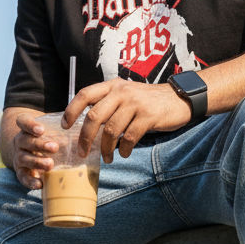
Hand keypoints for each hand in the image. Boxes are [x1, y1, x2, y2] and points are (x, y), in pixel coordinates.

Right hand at [10, 113, 58, 189]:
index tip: (42, 130)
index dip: (30, 125)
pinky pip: (22, 177)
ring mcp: (19, 157)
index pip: (23, 121)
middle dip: (39, 145)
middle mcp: (20, 141)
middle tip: (55, 147)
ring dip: (37, 162)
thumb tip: (89, 132)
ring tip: (51, 164)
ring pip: (23, 158)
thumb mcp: (54, 131)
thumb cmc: (48, 139)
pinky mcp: (21, 172)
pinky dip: (30, 181)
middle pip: (24, 140)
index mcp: (27, 128)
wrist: (32, 153)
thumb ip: (65, 129)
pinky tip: (40, 184)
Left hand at [63, 79, 192, 161]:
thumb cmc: (148, 101)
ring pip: (111, 130)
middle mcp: (121, 92)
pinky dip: (124, 149)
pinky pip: (129, 137)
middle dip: (85, 138)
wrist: (178, 99)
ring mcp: (135, 103)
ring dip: (105, 149)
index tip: (65, 126)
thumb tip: (86, 127)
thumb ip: (108, 105)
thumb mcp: (126, 95)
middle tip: (82, 152)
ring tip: (107, 158)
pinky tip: (124, 153)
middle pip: (94, 116)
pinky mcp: (148, 116)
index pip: (84, 94)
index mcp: (112, 85)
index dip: (71, 110)